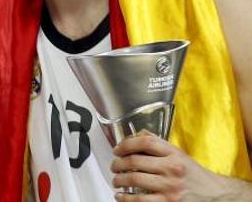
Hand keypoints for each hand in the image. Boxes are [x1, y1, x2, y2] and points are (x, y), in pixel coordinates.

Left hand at [111, 130, 229, 200]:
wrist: (216, 195)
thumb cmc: (195, 175)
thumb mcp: (180, 155)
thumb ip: (159, 145)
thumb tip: (137, 136)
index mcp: (174, 154)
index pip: (144, 142)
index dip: (125, 144)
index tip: (117, 149)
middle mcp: (172, 169)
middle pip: (134, 161)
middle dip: (117, 164)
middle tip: (114, 166)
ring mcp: (170, 188)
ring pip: (133, 180)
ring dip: (118, 180)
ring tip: (116, 181)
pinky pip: (139, 200)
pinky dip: (125, 199)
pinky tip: (122, 197)